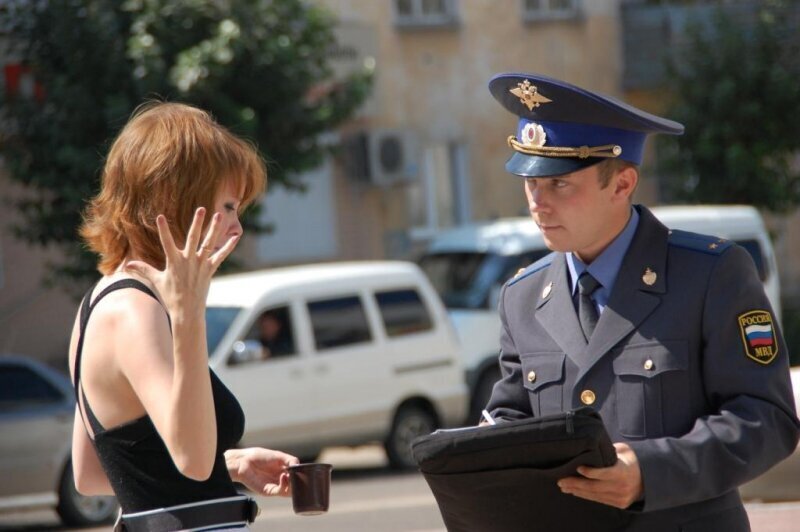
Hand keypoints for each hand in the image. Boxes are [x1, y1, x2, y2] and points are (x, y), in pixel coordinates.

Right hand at [124, 208, 239, 316]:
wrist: (187, 311)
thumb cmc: (170, 296)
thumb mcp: (156, 281)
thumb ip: (144, 269)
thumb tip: (127, 264)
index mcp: (174, 262)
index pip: (166, 242)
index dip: (163, 230)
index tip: (160, 217)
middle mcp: (188, 261)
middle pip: (193, 238)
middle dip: (197, 222)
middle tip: (201, 208)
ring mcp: (201, 264)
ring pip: (209, 243)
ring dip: (214, 229)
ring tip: (219, 215)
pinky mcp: (210, 270)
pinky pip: (221, 255)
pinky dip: (228, 246)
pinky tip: (236, 237)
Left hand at [225, 448, 298, 496]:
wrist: (244, 462)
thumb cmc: (259, 457)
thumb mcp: (278, 455)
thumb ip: (290, 460)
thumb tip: (299, 466)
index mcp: (284, 470)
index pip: (296, 476)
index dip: (301, 475)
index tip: (304, 471)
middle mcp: (281, 479)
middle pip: (294, 485)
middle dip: (298, 482)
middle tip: (298, 475)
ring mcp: (275, 486)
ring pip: (289, 491)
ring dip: (292, 484)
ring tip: (290, 475)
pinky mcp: (269, 491)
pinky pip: (280, 492)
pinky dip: (284, 485)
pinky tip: (283, 477)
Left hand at [557, 443, 642, 508]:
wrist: (647, 480)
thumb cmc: (631, 461)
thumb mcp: (624, 451)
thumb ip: (610, 450)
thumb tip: (592, 446)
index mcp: (624, 472)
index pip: (604, 473)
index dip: (590, 472)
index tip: (578, 467)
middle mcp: (622, 487)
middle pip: (594, 487)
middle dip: (575, 483)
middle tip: (561, 480)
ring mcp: (620, 497)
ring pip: (594, 495)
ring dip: (576, 491)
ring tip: (564, 486)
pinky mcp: (618, 504)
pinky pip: (598, 500)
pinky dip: (585, 495)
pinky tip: (575, 491)